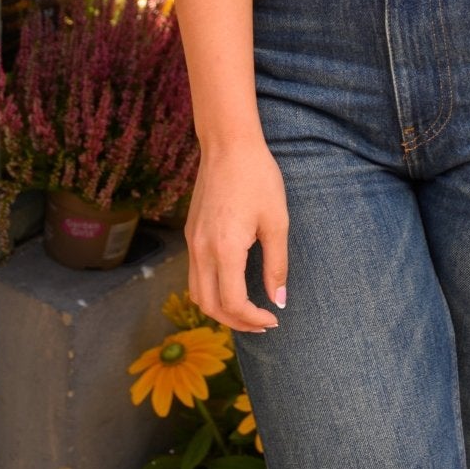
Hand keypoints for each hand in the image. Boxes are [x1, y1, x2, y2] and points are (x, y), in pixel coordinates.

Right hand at [185, 132, 287, 332]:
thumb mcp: (276, 222)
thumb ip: (277, 265)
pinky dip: (211, 291)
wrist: (228, 145)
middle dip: (235, 322)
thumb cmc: (258, 178)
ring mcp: (191, 242)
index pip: (232, 303)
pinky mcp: (190, 233)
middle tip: (262, 323)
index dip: (252, 318)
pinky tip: (233, 286)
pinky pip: (195, 275)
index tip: (273, 318)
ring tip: (247, 311)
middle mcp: (201, 250)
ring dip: (220, 309)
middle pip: (209, 305)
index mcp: (224, 249)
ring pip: (196, 293)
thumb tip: (278, 300)